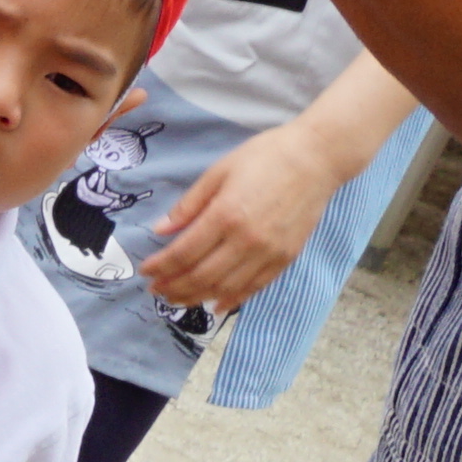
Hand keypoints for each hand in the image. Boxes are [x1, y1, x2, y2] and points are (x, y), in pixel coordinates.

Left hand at [137, 120, 342, 312]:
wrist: (316, 158)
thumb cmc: (266, 156)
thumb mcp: (219, 171)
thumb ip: (189, 204)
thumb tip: (161, 230)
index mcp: (226, 215)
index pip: (183, 252)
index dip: (161, 266)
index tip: (146, 270)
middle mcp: (246, 240)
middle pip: (201, 276)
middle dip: (174, 287)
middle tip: (156, 290)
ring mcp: (268, 253)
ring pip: (225, 287)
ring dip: (196, 297)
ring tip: (177, 299)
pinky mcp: (285, 258)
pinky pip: (254, 288)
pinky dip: (232, 300)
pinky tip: (215, 305)